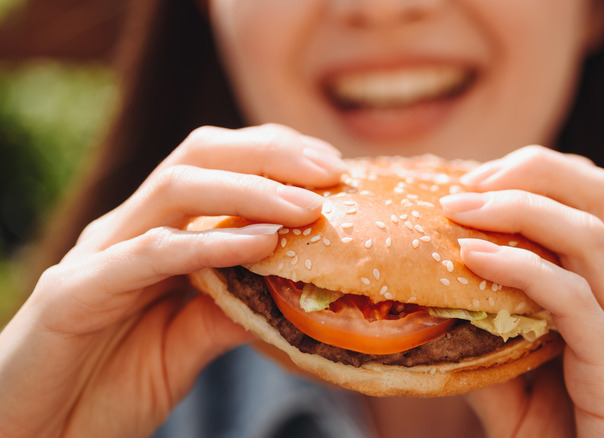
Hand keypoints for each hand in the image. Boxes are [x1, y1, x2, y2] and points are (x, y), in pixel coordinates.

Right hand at [0, 124, 344, 436]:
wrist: (38, 436)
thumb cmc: (109, 385)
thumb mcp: (188, 341)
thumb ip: (230, 307)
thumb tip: (293, 286)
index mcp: (154, 231)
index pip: (216, 164)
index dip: (275, 155)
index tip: (333, 168)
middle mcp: (127, 230)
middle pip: (198, 155)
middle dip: (269, 153)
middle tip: (330, 170)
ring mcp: (99, 255)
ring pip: (176, 189)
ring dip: (250, 190)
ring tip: (309, 206)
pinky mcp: (75, 293)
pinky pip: (149, 255)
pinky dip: (209, 244)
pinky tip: (260, 244)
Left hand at [440, 146, 603, 436]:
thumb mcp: (515, 393)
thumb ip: (484, 353)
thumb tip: (431, 318)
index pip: (591, 203)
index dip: (536, 175)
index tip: (471, 183)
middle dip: (535, 169)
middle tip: (468, 182)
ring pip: (593, 233)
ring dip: (521, 206)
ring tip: (459, 209)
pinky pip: (574, 299)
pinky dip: (521, 268)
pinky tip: (474, 259)